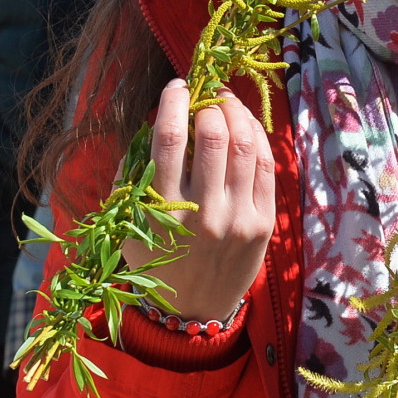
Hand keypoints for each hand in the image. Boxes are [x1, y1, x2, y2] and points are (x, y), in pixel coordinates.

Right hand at [120, 80, 275, 322]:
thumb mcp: (131, 220)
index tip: (176, 85)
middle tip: (206, 92)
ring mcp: (238, 218)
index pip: (169, 139)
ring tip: (227, 101)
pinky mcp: (263, 224)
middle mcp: (203, 212)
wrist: (192, 311)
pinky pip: (266, 166)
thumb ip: (134, 172)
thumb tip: (155, 122)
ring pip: (245, 145)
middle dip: (209, 103)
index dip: (174, 102)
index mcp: (162, 210)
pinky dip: (257, 137)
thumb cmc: (155, 258)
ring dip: (236, 113)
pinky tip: (246, 126)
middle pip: (213, 136)